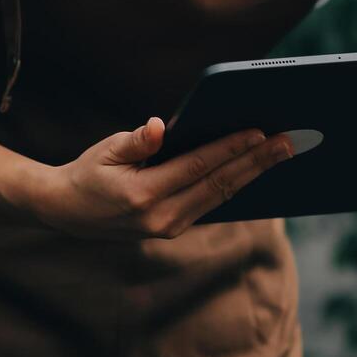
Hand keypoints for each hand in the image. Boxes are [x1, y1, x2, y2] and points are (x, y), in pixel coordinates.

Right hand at [34, 118, 294, 239]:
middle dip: (256, 162)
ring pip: (221, 198)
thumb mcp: (105, 151)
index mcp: (143, 195)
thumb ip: (134, 141)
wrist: (67, 212)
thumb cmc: (89, 172)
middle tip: (288, 142)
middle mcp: (161, 218)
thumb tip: (156, 127)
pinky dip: (236, 186)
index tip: (260, 132)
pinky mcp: (173, 230)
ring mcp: (170, 228)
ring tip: (281, 154)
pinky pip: (211, 205)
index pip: (198, 167)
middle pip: (219, 185)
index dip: (231, 148)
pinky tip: (257, 170)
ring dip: (254, 174)